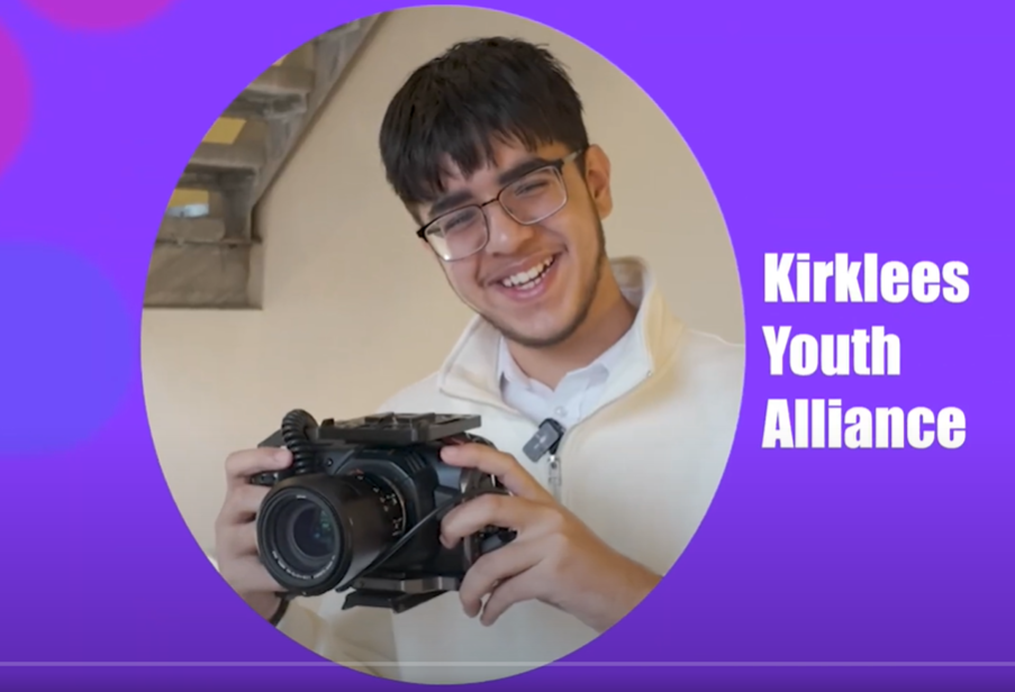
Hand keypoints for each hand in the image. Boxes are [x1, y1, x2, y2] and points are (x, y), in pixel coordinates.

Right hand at [213, 446, 292, 620]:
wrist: (246, 588)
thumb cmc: (261, 546)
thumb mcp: (271, 516)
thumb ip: (288, 497)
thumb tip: (337, 483)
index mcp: (241, 496)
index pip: (237, 466)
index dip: (259, 457)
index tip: (287, 456)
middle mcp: (230, 515)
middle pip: (242, 496)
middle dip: (270, 495)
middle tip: (296, 497)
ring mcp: (229, 545)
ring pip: (251, 532)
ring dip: (276, 533)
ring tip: (294, 537)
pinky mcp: (236, 573)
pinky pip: (262, 569)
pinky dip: (281, 571)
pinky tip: (292, 573)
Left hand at [439, 443, 660, 631]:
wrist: (621, 591)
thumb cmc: (585, 565)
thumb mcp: (553, 534)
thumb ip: (518, 528)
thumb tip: (472, 539)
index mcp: (544, 503)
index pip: (507, 466)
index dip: (475, 456)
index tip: (449, 452)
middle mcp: (546, 517)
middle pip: (489, 506)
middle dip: (457, 523)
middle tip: (447, 538)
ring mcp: (550, 544)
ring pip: (490, 562)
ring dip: (470, 587)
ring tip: (468, 600)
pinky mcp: (552, 574)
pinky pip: (505, 591)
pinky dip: (490, 607)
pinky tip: (488, 612)